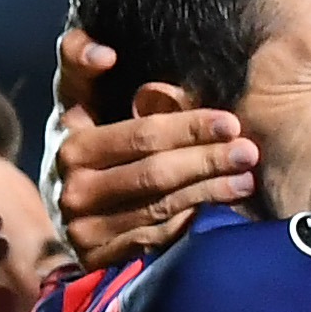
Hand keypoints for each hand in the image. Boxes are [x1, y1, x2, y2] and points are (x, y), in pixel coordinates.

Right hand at [43, 29, 259, 269]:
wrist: (61, 202)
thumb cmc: (83, 137)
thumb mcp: (73, 98)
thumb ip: (78, 59)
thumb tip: (105, 52)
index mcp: (71, 145)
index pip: (142, 135)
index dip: (188, 127)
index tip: (230, 121)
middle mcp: (73, 191)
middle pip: (157, 174)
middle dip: (208, 159)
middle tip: (249, 150)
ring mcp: (84, 230)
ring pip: (162, 207)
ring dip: (211, 191)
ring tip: (247, 176)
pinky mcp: (99, 259)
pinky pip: (157, 237)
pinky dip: (191, 219)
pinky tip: (220, 205)